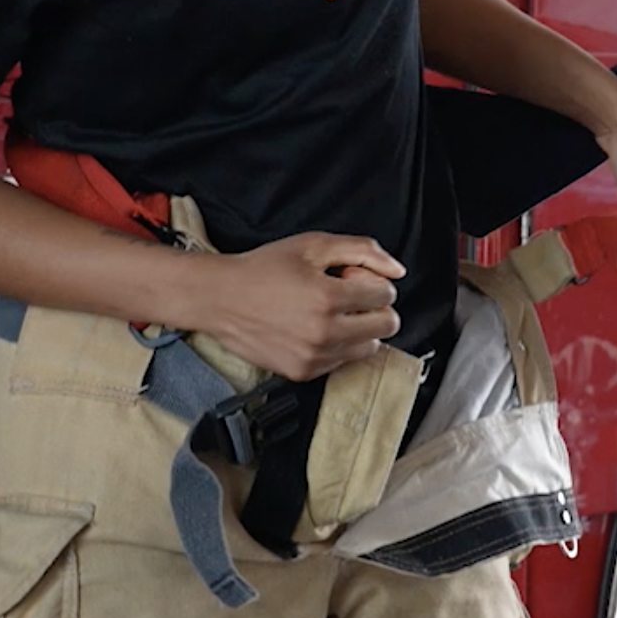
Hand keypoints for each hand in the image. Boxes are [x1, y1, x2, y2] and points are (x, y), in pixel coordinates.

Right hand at [186, 232, 404, 381]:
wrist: (220, 298)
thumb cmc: (262, 269)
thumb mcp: (313, 245)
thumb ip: (362, 250)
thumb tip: (396, 269)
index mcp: (328, 298)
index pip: (387, 295)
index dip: (372, 281)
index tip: (352, 277)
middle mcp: (324, 333)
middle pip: (386, 326)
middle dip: (374, 307)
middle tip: (346, 295)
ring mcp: (314, 357)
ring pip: (369, 348)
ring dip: (359, 328)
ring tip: (328, 312)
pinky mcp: (303, 373)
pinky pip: (342, 363)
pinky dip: (337, 346)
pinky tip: (313, 327)